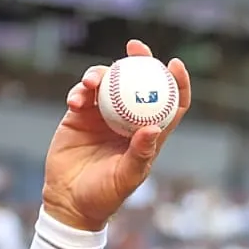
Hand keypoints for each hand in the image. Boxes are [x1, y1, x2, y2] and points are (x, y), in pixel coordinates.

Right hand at [41, 39, 192, 231]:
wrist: (70, 201)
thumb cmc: (104, 195)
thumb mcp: (127, 177)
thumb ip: (140, 153)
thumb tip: (153, 127)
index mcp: (149, 134)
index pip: (171, 104)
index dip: (178, 83)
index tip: (175, 65)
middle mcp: (128, 120)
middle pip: (139, 83)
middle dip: (140, 60)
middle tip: (135, 46)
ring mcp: (103, 116)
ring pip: (107, 83)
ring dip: (101, 74)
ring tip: (92, 82)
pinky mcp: (79, 116)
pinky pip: (81, 94)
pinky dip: (79, 91)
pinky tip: (76, 99)